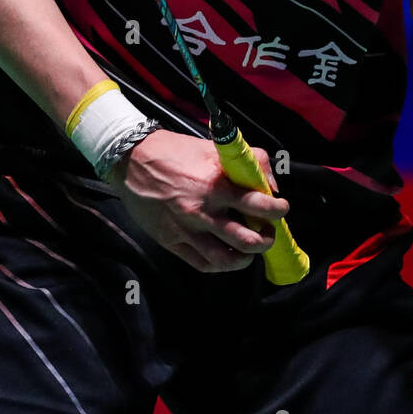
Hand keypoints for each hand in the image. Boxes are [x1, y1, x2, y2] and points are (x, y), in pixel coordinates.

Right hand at [106, 129, 289, 273]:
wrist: (130, 160)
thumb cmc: (174, 151)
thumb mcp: (213, 148)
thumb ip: (246, 162)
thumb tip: (270, 184)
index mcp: (216, 184)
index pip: (258, 205)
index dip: (278, 210)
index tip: (282, 209)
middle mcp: (203, 211)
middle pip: (248, 240)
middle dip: (266, 240)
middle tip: (269, 233)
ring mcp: (186, 230)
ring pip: (226, 259)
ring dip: (246, 258)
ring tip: (251, 251)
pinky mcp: (171, 242)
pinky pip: (202, 263)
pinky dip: (220, 265)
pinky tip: (227, 257)